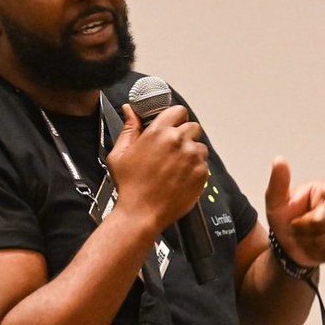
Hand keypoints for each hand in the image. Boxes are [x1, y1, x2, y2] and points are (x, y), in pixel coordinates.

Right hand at [106, 104, 209, 234]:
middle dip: (186, 136)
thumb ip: (129, 128)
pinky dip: (195, 170)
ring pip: (200, 147)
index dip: (176, 119)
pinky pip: (204, 165)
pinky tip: (181, 179)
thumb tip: (130, 110)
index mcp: (159, 131)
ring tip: (177, 168)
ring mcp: (192, 157)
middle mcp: (178, 141)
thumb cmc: (129, 186)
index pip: (179, 111)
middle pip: (193, 127)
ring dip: (192, 154)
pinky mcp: (201, 173)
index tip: (172, 128)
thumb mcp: (120, 154)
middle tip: (174, 151)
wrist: (141, 214)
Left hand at [265, 157, 324, 267]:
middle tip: (295, 225)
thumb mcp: (275, 201)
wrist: (286, 244)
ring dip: (309, 241)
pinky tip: (311, 247)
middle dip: (307, 226)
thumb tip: (279, 160)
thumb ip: (278, 182)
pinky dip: (317, 252)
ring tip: (302, 236)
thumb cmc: (283, 218)